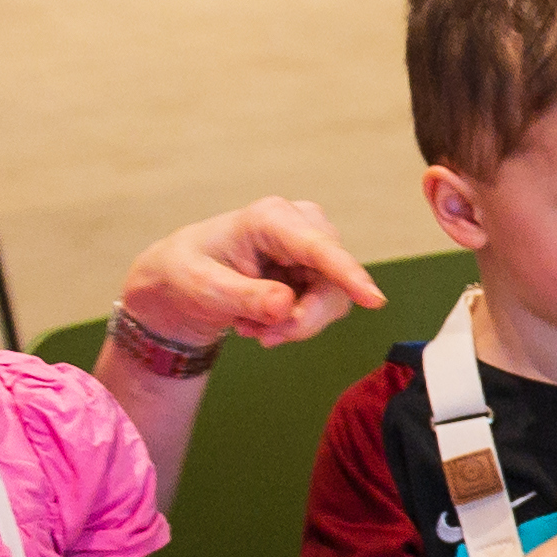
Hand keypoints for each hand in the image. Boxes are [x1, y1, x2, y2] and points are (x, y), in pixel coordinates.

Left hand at [122, 198, 390, 356]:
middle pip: (332, 281)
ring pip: (333, 299)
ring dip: (294, 325)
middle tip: (261, 338)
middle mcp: (302, 226)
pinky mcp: (319, 270)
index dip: (348, 274)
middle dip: (302, 318)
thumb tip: (286, 307)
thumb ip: (243, 296)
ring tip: (250, 328)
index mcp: (271, 218)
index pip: (319, 248)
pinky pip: (325, 307)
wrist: (182, 283)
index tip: (374, 300)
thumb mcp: (202, 288)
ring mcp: (314, 248)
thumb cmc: (185, 274)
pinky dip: (294, 324)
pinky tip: (262, 322)